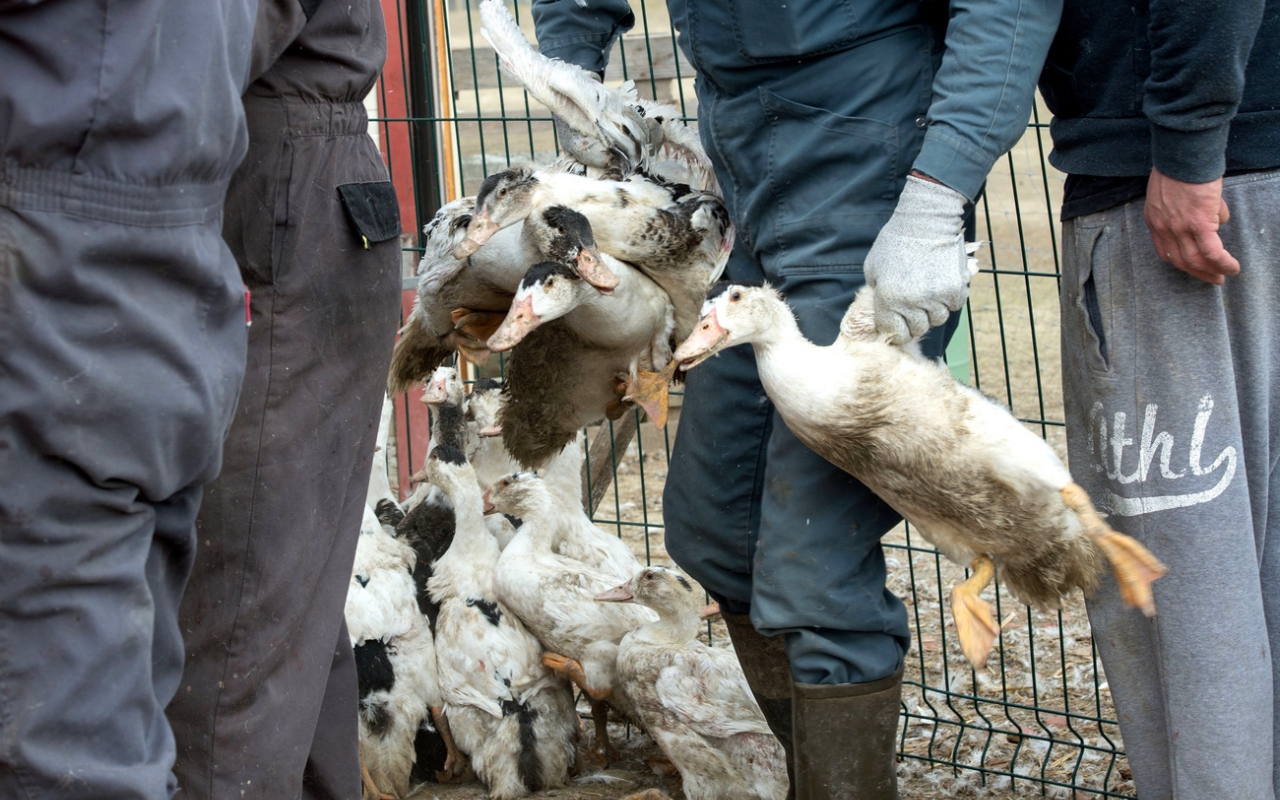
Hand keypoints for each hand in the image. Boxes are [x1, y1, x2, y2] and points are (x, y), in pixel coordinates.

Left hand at [864, 174, 970, 344]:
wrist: (926, 221)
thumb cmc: (896, 242)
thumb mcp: (873, 268)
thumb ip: (877, 293)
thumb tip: (883, 312)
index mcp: (888, 299)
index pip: (895, 333)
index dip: (897, 330)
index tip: (900, 325)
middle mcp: (912, 303)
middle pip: (918, 329)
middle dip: (915, 320)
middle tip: (915, 305)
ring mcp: (936, 297)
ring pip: (938, 319)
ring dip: (933, 309)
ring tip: (929, 291)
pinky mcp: (955, 289)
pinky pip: (954, 306)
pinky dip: (950, 299)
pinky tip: (942, 283)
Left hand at [1144, 168, 1238, 284]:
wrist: (1182, 154)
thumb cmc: (1180, 166)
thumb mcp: (1173, 190)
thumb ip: (1188, 207)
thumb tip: (1215, 216)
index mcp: (1155, 220)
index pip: (1165, 250)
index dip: (1180, 261)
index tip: (1192, 267)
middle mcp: (1164, 228)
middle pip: (1180, 260)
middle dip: (1197, 272)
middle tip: (1212, 279)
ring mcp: (1180, 228)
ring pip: (1196, 260)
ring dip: (1211, 271)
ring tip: (1224, 276)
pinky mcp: (1198, 224)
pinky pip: (1211, 252)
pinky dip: (1222, 262)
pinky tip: (1232, 267)